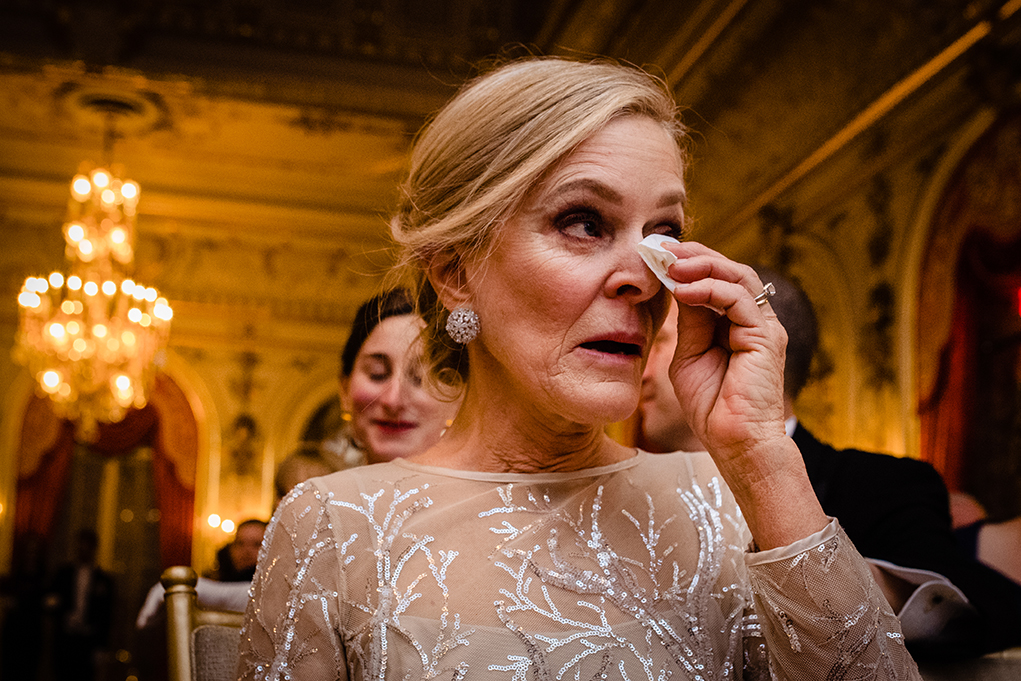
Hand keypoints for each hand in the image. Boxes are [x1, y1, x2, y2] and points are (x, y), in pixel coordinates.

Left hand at [662, 241, 786, 462]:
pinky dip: (710, 289)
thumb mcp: (689, 355)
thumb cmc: (711, 407)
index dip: (689, 263)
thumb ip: (689, 323)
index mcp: (735, 323)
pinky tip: (683, 289)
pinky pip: (739, 300)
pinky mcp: (765, 337)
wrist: (735, 444)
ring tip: (671, 264)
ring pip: (738, 277)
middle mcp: (753, 320)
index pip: (715, 279)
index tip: (656, 254)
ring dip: (702, 265)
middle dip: (695, 255)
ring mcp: (762, 326)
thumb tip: (677, 286)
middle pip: (730, 270)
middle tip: (663, 248)